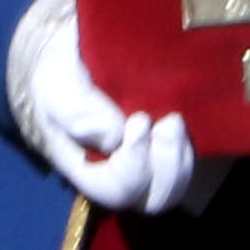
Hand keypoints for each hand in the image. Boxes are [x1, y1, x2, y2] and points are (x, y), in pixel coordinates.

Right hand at [6, 0, 214, 214]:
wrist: (79, 51)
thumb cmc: (62, 70)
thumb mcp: (56, 81)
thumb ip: (75, 109)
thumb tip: (113, 135)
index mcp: (86, 167)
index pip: (116, 190)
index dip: (133, 164)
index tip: (139, 120)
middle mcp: (119, 174)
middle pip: (154, 198)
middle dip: (168, 166)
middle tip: (170, 123)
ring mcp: (147, 163)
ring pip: (176, 183)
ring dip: (182, 155)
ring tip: (176, 119)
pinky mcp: (167, 146)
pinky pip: (189, 161)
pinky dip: (192, 143)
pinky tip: (186, 112)